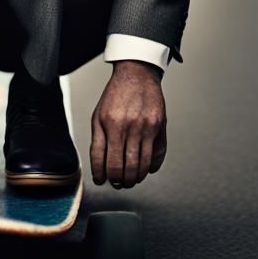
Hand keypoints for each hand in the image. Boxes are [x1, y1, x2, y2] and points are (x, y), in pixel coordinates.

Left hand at [90, 59, 166, 188]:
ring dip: (135, 178)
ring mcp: (145, 128)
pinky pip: (156, 157)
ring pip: (140, 166)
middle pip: (122, 168)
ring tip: (130, 179)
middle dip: (119, 181)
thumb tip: (100, 170)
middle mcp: (127, 127)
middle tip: (118, 183)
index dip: (101, 175)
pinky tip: (144, 169)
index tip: (101, 180)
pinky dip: (150, 168)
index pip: (102, 160)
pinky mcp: (159, 127)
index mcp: (108, 124)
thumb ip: (98, 142)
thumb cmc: (116, 97)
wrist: (137, 75)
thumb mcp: (98, 115)